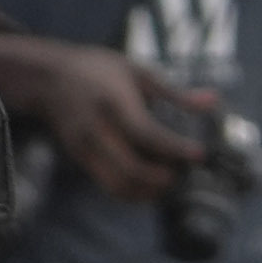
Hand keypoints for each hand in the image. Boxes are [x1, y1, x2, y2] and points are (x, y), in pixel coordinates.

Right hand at [0, 27, 212, 205]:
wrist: (47, 77)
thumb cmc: (97, 69)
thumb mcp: (136, 71)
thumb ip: (175, 91)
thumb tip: (214, 101)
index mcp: (113, 102)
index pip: (146, 133)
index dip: (175, 148)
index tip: (199, 154)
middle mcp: (97, 129)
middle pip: (131, 168)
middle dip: (162, 179)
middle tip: (183, 174)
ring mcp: (86, 147)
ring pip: (118, 184)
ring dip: (148, 191)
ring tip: (169, 183)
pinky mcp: (81, 158)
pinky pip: (109, 185)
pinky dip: (133, 193)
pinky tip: (151, 186)